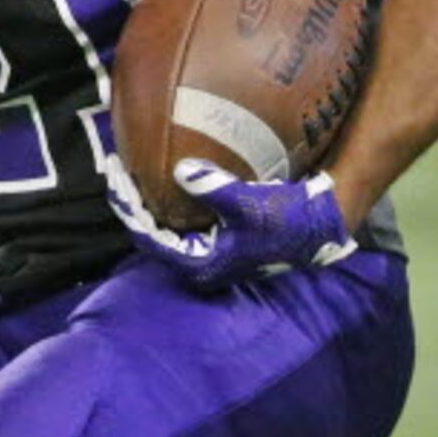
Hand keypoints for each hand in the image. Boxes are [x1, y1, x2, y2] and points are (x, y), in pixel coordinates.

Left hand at [114, 164, 356, 289]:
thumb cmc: (287, 220)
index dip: (131, 211)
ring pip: (166, 228)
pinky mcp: (219, 238)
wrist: (320, 224)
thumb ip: (214, 188)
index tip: (117, 183)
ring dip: (149, 203)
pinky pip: (181, 221)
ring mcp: (210, 252)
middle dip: (134, 205)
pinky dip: (169, 200)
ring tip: (131, 174)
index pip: (151, 240)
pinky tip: (163, 177)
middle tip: (117, 173)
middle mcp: (202, 264)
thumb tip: (182, 171)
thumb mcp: (250, 205)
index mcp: (203, 265)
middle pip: (153, 235)